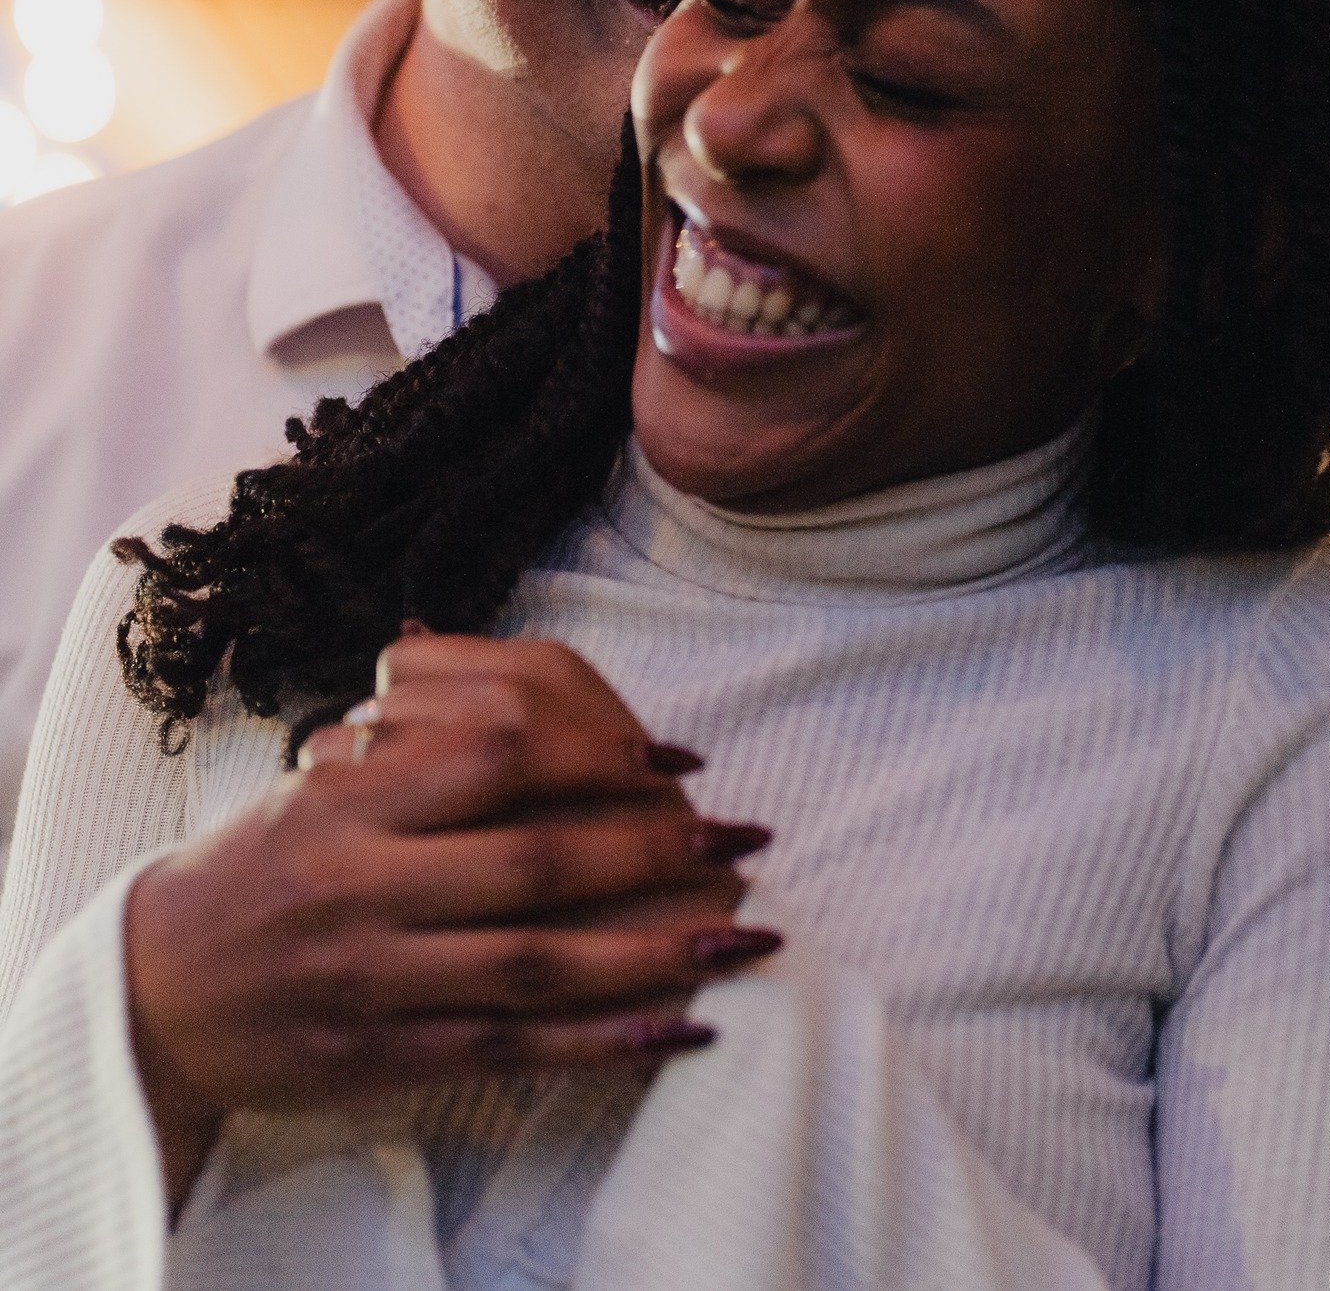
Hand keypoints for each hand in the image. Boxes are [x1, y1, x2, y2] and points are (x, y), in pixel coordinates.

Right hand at [125, 630, 778, 1202]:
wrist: (157, 989)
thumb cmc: (260, 866)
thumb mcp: (319, 783)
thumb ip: (419, 745)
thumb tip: (528, 702)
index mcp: (350, 801)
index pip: (493, 755)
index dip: (596, 753)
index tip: (673, 760)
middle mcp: (364, 886)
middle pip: (534, 863)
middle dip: (653, 851)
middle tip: (742, 839)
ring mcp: (375, 980)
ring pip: (536, 965)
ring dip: (652, 952)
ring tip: (742, 938)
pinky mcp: (386, 1058)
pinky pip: (511, 1050)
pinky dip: (602, 1042)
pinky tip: (679, 1029)